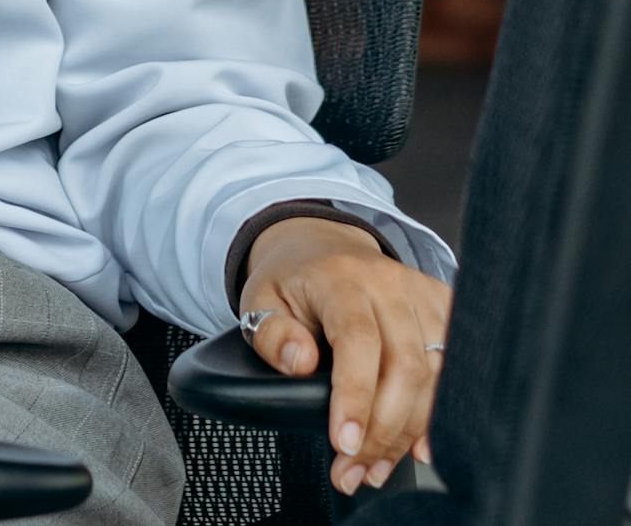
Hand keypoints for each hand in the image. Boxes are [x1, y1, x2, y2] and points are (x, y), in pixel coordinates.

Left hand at [237, 216, 451, 495]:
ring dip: (409, 431)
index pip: (357, 340)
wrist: (322, 246)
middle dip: (383, 430)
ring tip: (377, 468)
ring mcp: (423, 296)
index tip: (344, 442)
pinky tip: (421, 447)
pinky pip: (457, 367)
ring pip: (436, 375)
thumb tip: (301, 363)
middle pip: (406, 366)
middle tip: (355, 471)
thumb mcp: (259, 298)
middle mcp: (390, 285)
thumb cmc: (292, 282)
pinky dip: (440, 413)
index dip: (355, 395)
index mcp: (341, 279)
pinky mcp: (446, 309)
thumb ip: (270, 331)